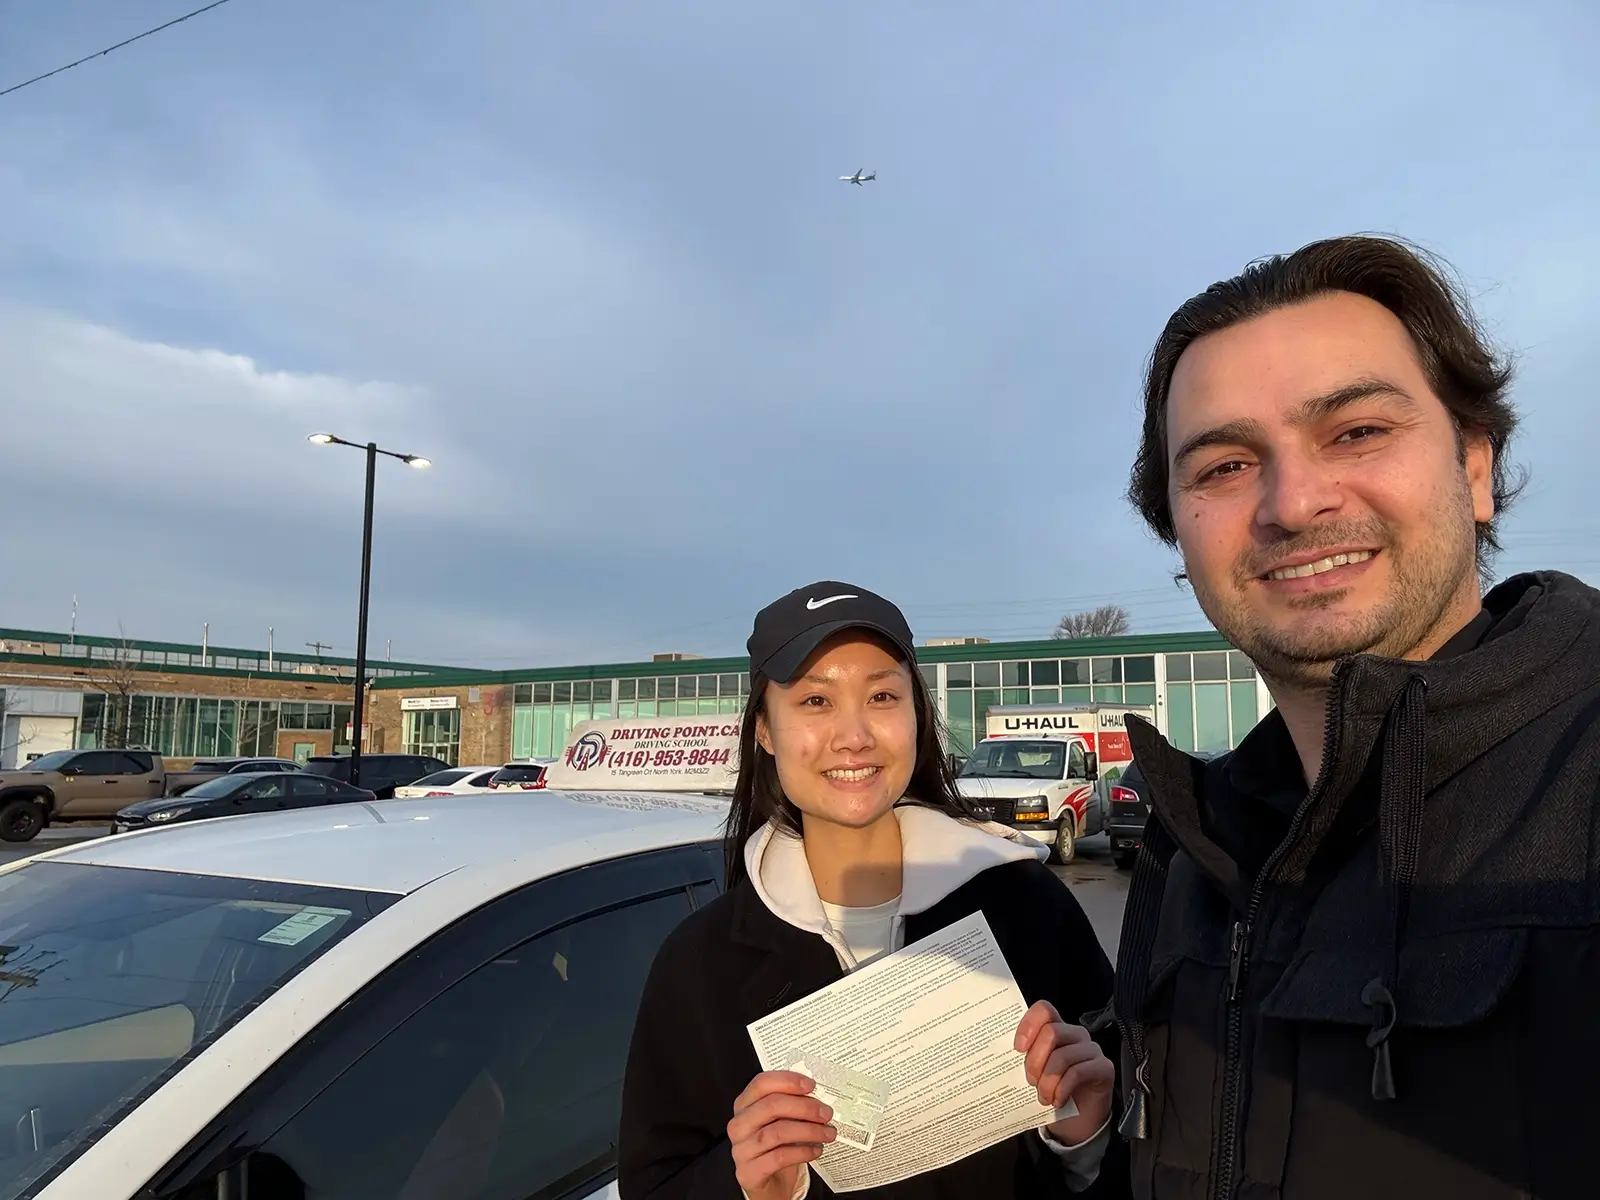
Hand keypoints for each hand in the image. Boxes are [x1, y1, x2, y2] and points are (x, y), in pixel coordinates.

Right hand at [728, 1070, 835, 1199]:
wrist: (769, 1183)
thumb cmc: (776, 1147)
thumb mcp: (781, 1121)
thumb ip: (792, 1105)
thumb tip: (817, 1095)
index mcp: (744, 1105)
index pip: (761, 1083)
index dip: (787, 1081)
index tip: (810, 1085)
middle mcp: (739, 1125)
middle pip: (770, 1106)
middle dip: (804, 1107)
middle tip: (825, 1113)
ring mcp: (741, 1149)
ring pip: (777, 1132)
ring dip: (808, 1131)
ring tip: (827, 1133)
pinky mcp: (749, 1172)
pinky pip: (779, 1157)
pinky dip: (802, 1152)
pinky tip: (816, 1150)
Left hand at [1015, 1000, 1114, 1145]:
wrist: (1077, 1122)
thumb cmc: (1052, 1092)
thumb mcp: (1035, 1072)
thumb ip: (1026, 1058)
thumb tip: (1004, 1057)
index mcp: (1056, 1029)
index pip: (1044, 1010)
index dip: (1028, 1025)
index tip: (1018, 1048)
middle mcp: (1075, 1034)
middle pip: (1051, 1032)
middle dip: (1035, 1060)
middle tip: (1030, 1082)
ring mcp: (1092, 1049)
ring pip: (1063, 1056)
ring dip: (1048, 1081)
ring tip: (1043, 1097)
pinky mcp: (1104, 1067)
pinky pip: (1078, 1072)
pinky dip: (1063, 1089)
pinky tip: (1058, 1101)